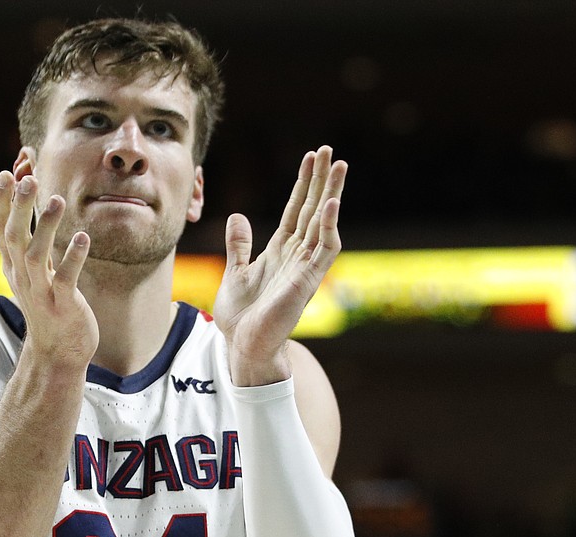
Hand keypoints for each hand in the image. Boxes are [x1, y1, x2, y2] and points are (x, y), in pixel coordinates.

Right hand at [0, 171, 97, 368]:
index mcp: (12, 264)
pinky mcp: (63, 306)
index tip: (6, 173)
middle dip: (20, 207)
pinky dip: (73, 258)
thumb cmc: (45, 304)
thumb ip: (16, 237)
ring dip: (45, 228)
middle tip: (29, 179)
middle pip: (14, 237)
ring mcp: (41, 292)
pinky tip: (83, 237)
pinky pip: (65, 280)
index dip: (0, 201)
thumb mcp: (25, 270)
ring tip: (58, 201)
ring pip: (37, 257)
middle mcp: (21, 276)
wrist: (57, 352)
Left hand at [212, 146, 345, 385]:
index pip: (295, 210)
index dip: (303, 184)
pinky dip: (329, 226)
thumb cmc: (241, 317)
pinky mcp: (308, 281)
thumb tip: (237, 216)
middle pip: (313, 209)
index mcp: (279, 252)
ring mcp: (305, 267)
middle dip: (322, 180)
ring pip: (324, 223)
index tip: (311, 158)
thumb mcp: (234, 272)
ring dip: (332, 194)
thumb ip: (239, 245)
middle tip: (331, 151)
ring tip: (340, 166)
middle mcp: (296, 256)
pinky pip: (324, 249)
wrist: (243, 346)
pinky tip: (331, 204)